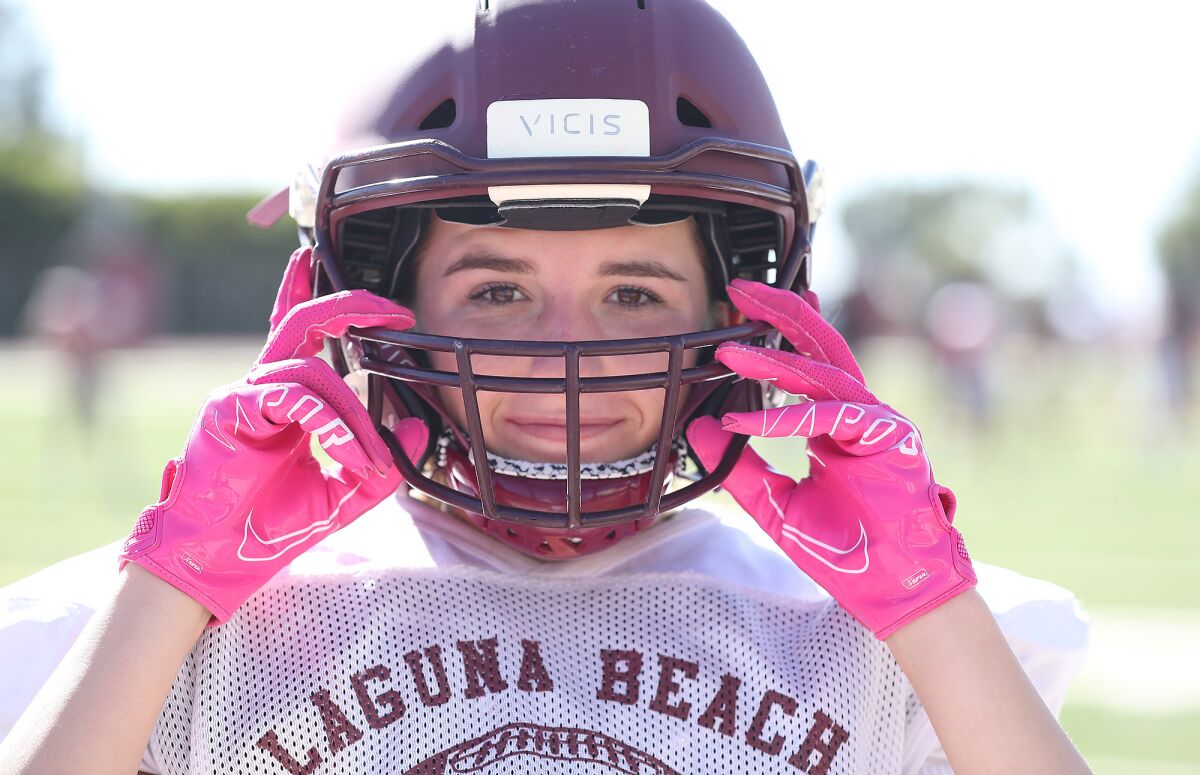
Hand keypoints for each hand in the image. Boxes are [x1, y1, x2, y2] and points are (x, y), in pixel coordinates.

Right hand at [119, 248, 427, 624]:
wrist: (219, 559)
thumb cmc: (269, 527)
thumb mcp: (342, 496)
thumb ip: (381, 465)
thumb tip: (418, 432)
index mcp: (288, 401)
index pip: (309, 338)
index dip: (337, 307)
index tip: (388, 307)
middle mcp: (264, 389)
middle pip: (303, 322)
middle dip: (349, 306)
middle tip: (393, 311)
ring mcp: (243, 395)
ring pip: (312, 373)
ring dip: (352, 416)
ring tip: (367, 462)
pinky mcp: (228, 409)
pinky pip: (291, 398)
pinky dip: (329, 423)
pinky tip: (345, 452)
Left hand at [687, 279, 974, 639]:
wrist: (889, 591)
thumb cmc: (845, 550)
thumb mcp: (775, 505)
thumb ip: (740, 468)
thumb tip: (701, 430)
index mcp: (836, 424)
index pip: (806, 364)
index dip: (775, 334)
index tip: (739, 311)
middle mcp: (859, 415)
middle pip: (820, 346)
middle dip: (781, 312)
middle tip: (739, 289)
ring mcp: (879, 422)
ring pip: (822, 376)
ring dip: (773, 361)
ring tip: (728, 352)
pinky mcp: (892, 439)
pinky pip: (832, 416)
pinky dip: (786, 418)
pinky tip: (746, 422)